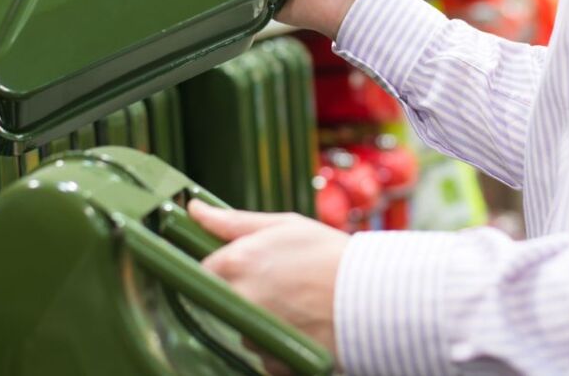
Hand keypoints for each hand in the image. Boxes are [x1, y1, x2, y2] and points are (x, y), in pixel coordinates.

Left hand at [189, 200, 347, 370]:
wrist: (374, 297)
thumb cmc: (331, 255)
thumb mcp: (285, 225)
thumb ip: (233, 221)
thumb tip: (194, 209)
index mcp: (236, 263)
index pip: (204, 269)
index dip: (225, 267)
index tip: (246, 266)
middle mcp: (238, 300)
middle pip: (221, 300)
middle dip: (243, 292)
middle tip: (278, 283)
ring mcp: (254, 333)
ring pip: (244, 327)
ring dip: (262, 317)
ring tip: (299, 304)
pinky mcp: (272, 360)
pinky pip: (264, 351)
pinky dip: (279, 340)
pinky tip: (303, 324)